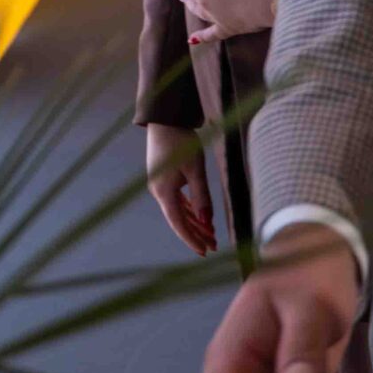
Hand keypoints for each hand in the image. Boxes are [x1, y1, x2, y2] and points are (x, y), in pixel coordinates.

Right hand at [146, 124, 217, 255]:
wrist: (165, 120)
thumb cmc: (181, 142)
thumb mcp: (195, 170)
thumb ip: (201, 196)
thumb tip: (207, 222)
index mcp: (164, 191)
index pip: (178, 223)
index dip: (191, 239)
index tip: (204, 252)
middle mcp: (158, 192)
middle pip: (179, 219)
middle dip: (196, 234)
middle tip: (214, 247)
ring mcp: (159, 186)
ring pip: (178, 211)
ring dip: (194, 222)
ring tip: (211, 235)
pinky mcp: (163, 179)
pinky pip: (177, 201)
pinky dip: (189, 210)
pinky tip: (200, 217)